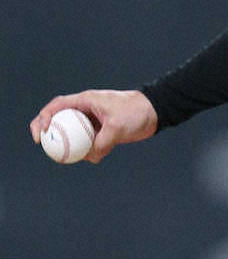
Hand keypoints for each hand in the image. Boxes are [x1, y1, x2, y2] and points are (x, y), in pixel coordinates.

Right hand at [30, 89, 157, 163]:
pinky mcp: (100, 131)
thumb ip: (102, 142)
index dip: (44, 118)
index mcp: (85, 100)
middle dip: (48, 131)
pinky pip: (87, 141)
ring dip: (68, 144)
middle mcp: (86, 109)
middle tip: (43, 146)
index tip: (41, 133)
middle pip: (59, 119)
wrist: (154, 113)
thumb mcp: (118, 127)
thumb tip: (91, 157)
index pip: (57, 106)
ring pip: (72, 133)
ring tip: (68, 157)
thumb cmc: (136, 113)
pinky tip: (91, 158)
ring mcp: (92, 120)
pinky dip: (86, 150)